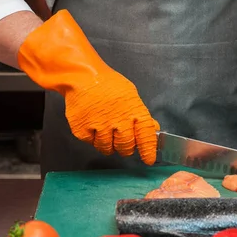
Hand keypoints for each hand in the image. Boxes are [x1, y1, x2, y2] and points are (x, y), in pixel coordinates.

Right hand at [17, 10, 159, 164]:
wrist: (82, 77)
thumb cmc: (109, 85)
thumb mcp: (130, 95)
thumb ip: (141, 114)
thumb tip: (153, 128)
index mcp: (134, 111)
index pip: (146, 137)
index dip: (148, 151)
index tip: (148, 160)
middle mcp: (118, 121)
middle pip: (126, 147)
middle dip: (126, 148)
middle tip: (122, 142)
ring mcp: (99, 127)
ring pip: (107, 149)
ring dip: (108, 144)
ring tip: (105, 131)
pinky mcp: (82, 131)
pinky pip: (91, 143)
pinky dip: (93, 138)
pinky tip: (93, 125)